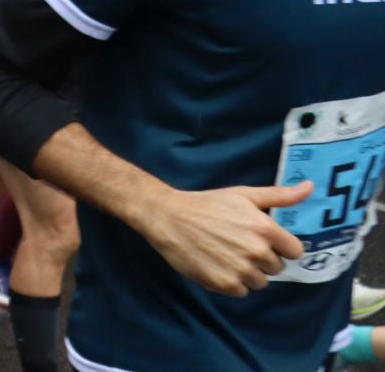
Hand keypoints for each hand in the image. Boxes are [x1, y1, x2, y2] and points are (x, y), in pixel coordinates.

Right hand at [136, 184, 311, 296]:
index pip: (295, 252)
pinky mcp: (224, 284)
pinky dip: (232, 282)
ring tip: (227, 256)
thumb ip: (280, 195)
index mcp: (267, 229)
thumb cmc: (207, 204)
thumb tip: (310, 187)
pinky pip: (242, 291)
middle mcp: (258, 252)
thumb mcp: (244, 195)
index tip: (264, 241)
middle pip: (276, 268)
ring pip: (260, 282)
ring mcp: (241, 270)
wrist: (168, 217)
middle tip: (238, 245)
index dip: (281, 247)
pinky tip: (217, 265)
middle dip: (262, 259)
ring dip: (248, 273)